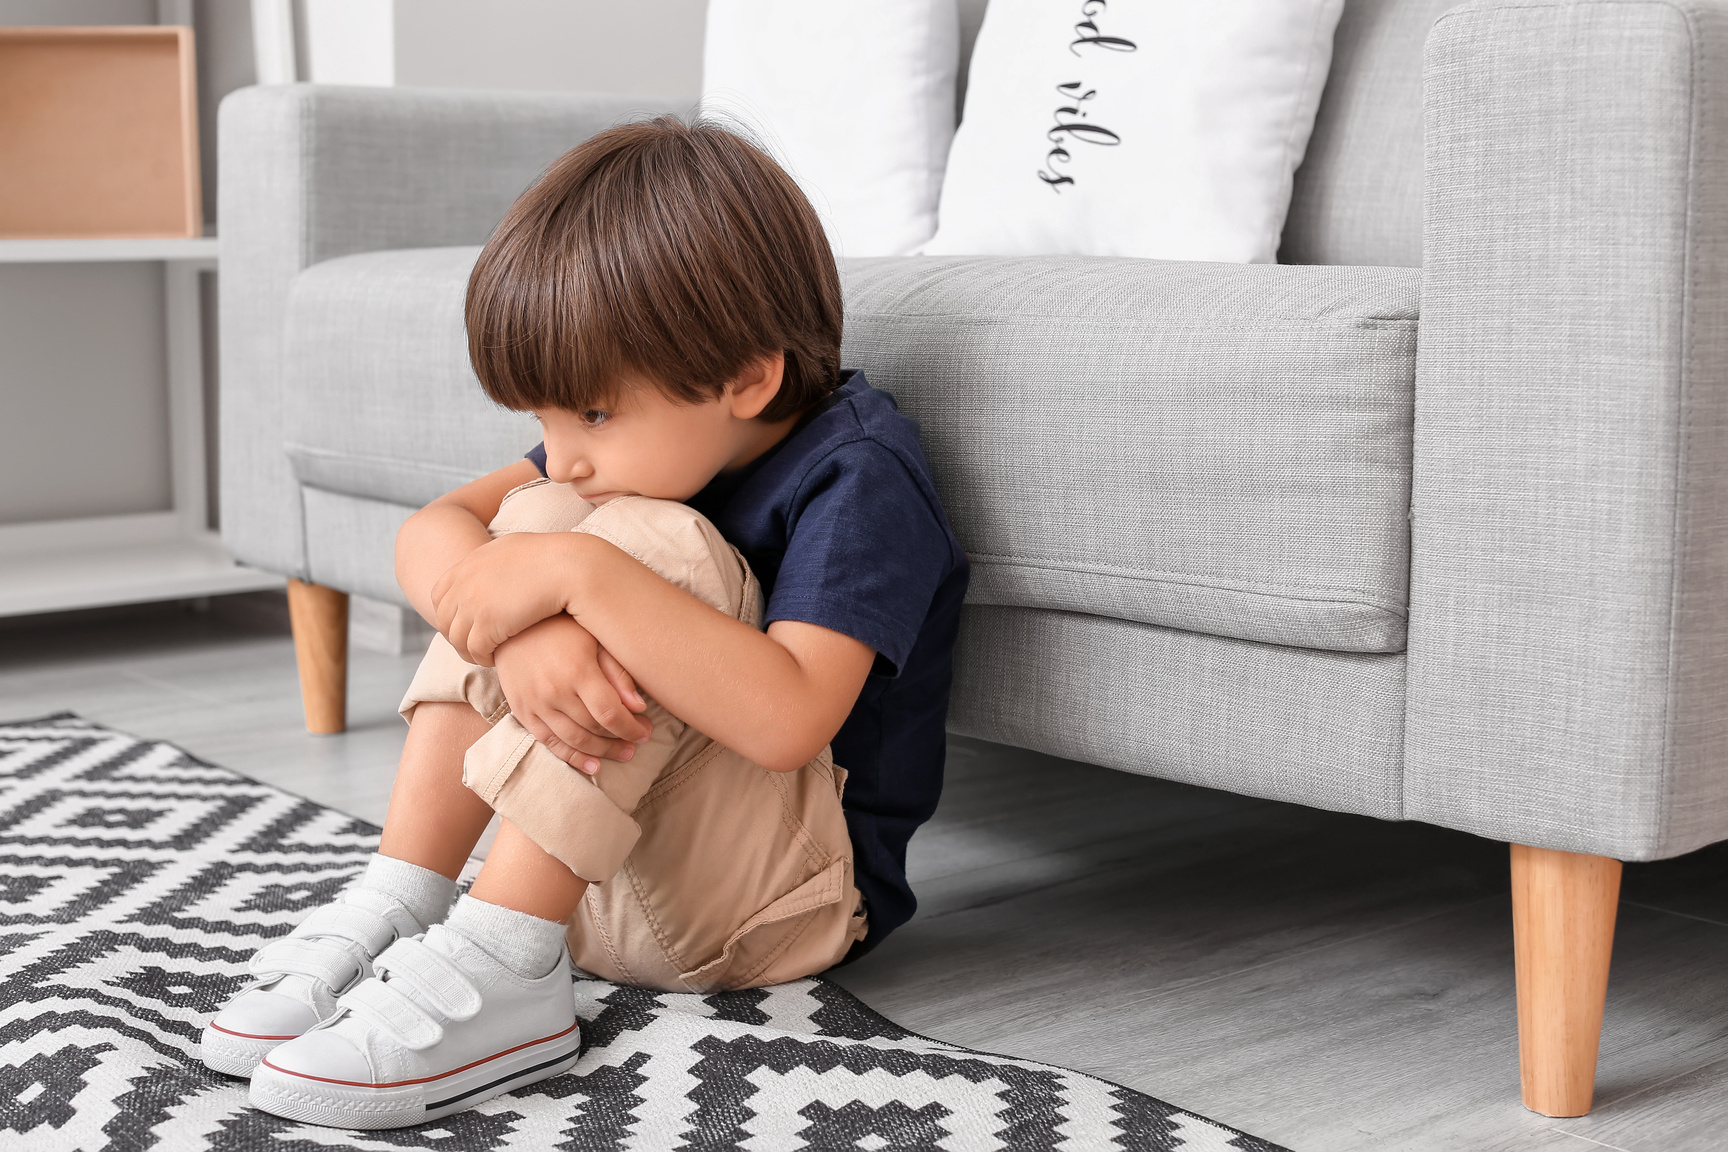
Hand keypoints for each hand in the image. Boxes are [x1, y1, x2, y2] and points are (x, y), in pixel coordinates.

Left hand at [430, 533, 575, 664]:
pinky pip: (474, 650)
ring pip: (457, 638)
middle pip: (444, 618)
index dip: (449, 613)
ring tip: (487, 656)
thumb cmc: (555, 558)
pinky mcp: (486, 623)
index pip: (440, 593)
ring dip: (469, 651)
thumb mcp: (517, 550)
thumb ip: (500, 562)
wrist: (569, 565)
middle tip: (476, 647)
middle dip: (456, 636)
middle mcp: (466, 580)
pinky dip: (482, 658)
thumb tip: (502, 570)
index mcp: (472, 562)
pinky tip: (497, 659)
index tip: (467, 625)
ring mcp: (472, 602)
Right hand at [493, 615, 651, 772]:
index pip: (610, 713)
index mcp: (577, 670)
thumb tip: (640, 707)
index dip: (632, 728)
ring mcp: (535, 705)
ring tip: (623, 754)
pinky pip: (550, 742)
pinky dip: (572, 757)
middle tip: (639, 742)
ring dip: (602, 752)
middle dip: (622, 740)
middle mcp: (554, 691)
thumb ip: (618, 672)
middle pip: (595, 729)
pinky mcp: (522, 712)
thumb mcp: (594, 639)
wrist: (511, 624)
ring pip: (575, 740)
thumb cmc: (561, 627)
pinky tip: (593, 766)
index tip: (646, 731)